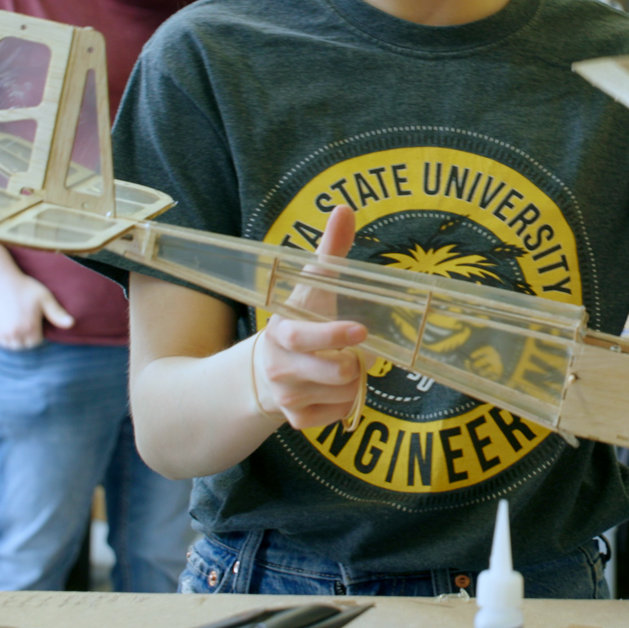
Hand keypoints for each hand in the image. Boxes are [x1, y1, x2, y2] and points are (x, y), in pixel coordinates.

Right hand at [0, 272, 73, 349]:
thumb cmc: (24, 288)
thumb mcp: (44, 298)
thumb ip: (57, 313)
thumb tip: (72, 324)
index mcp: (30, 327)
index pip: (36, 343)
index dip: (39, 335)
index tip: (38, 324)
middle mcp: (15, 333)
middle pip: (24, 346)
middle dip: (28, 339)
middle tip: (28, 325)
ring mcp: (2, 332)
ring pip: (11, 346)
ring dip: (16, 341)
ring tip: (20, 329)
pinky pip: (0, 341)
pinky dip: (5, 339)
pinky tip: (9, 329)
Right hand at [252, 205, 371, 429]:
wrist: (267, 371)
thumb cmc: (301, 319)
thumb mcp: (312, 286)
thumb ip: (330, 250)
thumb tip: (345, 207)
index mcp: (282, 330)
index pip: (305, 337)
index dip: (333, 336)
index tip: (361, 331)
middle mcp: (280, 366)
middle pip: (336, 373)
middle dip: (355, 364)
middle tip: (352, 352)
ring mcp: (287, 396)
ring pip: (345, 394)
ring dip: (354, 382)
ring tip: (340, 366)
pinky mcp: (297, 420)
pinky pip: (339, 415)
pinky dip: (345, 403)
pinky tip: (332, 388)